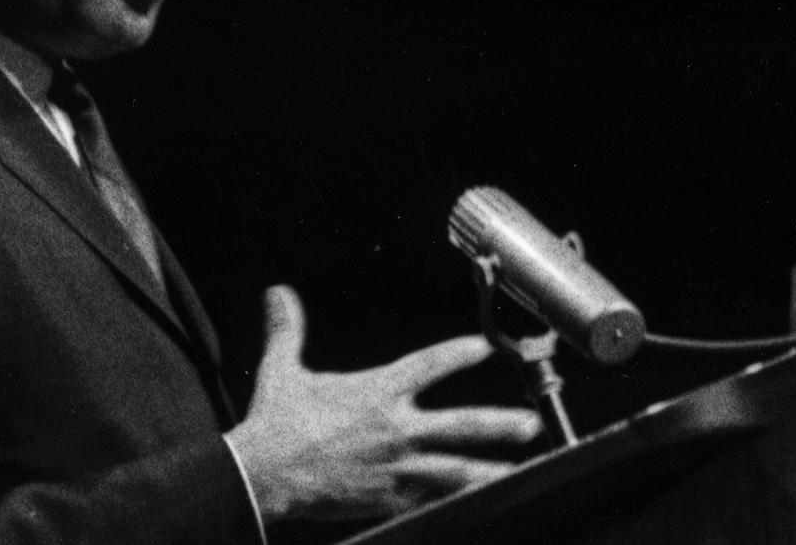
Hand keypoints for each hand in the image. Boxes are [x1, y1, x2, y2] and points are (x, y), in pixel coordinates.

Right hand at [224, 285, 541, 523]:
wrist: (263, 475)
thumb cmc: (275, 424)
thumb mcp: (281, 370)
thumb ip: (288, 331)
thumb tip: (278, 294)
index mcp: (377, 391)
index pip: (431, 364)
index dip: (462, 352)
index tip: (487, 346)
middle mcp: (396, 428)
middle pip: (462, 424)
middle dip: (500, 423)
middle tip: (531, 423)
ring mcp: (397, 466)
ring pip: (456, 469)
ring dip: (490, 468)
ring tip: (519, 470)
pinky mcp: (389, 498)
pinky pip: (432, 498)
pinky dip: (455, 498)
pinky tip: (476, 501)